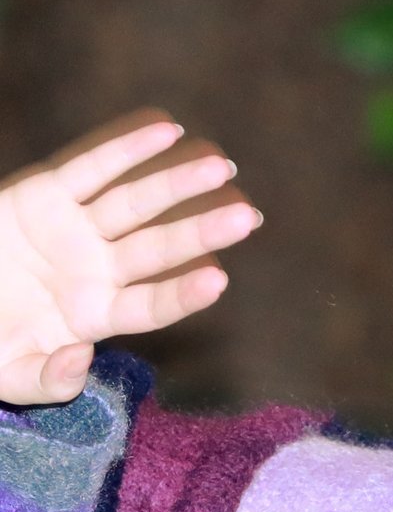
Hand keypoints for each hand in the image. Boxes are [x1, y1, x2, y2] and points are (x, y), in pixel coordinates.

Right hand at [0, 108, 261, 405]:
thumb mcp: (8, 377)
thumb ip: (46, 382)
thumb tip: (80, 358)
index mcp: (93, 318)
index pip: (149, 306)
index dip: (181, 293)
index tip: (218, 280)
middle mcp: (94, 272)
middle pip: (155, 249)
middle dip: (200, 232)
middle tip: (249, 217)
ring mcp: (73, 231)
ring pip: (132, 204)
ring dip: (175, 184)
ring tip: (220, 167)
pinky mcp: (44, 195)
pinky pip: (89, 168)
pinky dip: (125, 148)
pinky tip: (166, 130)